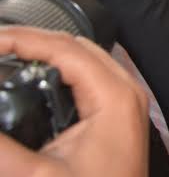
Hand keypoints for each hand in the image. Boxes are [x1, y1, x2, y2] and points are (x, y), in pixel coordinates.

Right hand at [0, 26, 148, 176]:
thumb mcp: (40, 176)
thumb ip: (4, 148)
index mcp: (114, 96)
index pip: (64, 48)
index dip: (23, 39)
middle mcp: (124, 92)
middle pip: (75, 46)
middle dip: (32, 40)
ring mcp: (122, 103)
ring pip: (81, 60)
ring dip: (44, 53)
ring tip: (8, 55)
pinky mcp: (115, 118)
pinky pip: (86, 80)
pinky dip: (57, 72)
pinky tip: (33, 78)